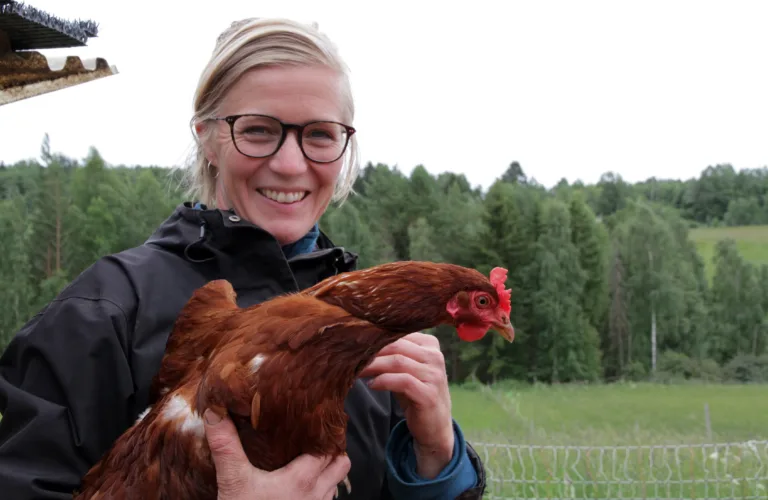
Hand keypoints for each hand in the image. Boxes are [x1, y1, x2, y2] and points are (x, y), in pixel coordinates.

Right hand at [203, 409, 350, 498]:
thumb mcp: (233, 481)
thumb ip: (225, 446)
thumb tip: (214, 412)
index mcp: (302, 480)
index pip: (328, 450)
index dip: (326, 435)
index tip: (319, 421)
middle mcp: (315, 496)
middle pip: (340, 466)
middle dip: (333, 451)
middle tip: (317, 438)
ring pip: (334, 485)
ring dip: (327, 472)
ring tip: (310, 459)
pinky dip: (320, 491)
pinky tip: (301, 486)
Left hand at [359, 332, 454, 478]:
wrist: (434, 425)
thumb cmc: (415, 392)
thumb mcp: (405, 369)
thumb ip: (391, 354)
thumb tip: (360, 344)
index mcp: (430, 344)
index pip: (399, 334)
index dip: (376, 338)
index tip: (355, 344)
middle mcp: (435, 356)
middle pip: (396, 346)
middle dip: (371, 351)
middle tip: (350, 357)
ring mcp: (434, 375)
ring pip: (398, 362)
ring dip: (373, 366)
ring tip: (357, 371)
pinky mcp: (429, 394)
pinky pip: (402, 381)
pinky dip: (383, 381)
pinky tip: (372, 385)